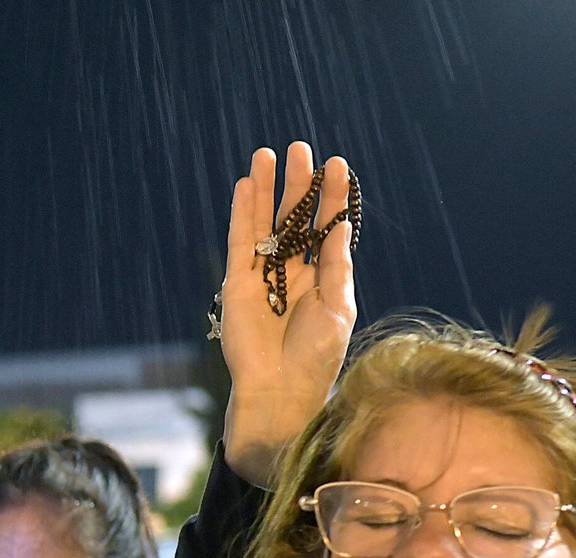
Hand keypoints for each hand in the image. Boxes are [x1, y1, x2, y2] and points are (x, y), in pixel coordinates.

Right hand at [221, 141, 356, 485]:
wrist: (279, 391)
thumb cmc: (316, 356)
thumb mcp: (337, 307)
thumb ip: (335, 265)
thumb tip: (339, 225)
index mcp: (321, 279)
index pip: (325, 228)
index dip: (330, 197)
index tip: (336, 164)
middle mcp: (291, 274)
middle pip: (293, 219)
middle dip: (297, 185)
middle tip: (301, 149)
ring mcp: (262, 279)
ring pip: (263, 225)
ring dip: (265, 190)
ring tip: (267, 154)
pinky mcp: (237, 286)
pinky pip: (239, 243)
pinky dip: (241, 214)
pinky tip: (245, 186)